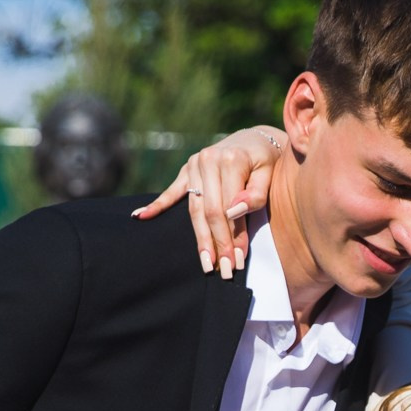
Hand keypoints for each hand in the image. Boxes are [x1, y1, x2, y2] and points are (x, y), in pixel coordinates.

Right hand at [130, 125, 287, 278]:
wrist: (254, 140)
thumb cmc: (265, 161)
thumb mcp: (269, 173)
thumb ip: (256, 193)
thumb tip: (234, 212)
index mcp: (230, 161)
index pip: (227, 208)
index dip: (231, 237)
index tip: (237, 260)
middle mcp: (208, 161)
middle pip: (208, 212)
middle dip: (215, 243)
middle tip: (222, 270)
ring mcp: (195, 165)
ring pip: (193, 209)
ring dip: (200, 238)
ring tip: (205, 263)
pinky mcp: (187, 170)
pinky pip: (171, 192)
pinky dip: (157, 205)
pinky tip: (140, 217)